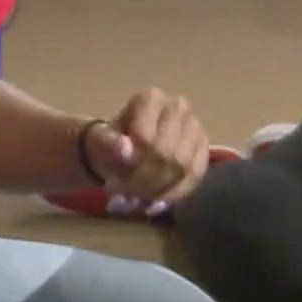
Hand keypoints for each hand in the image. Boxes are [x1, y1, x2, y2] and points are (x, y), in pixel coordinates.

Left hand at [82, 87, 209, 215]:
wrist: (123, 150)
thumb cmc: (110, 143)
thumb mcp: (98, 142)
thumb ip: (107, 144)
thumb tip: (125, 150)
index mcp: (150, 98)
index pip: (146, 138)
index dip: (131, 166)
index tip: (113, 182)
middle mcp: (178, 107)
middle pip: (168, 154)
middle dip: (146, 183)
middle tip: (127, 198)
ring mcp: (194, 127)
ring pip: (184, 167)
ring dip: (160, 191)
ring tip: (139, 201)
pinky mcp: (203, 148)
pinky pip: (196, 176)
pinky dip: (177, 194)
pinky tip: (158, 203)